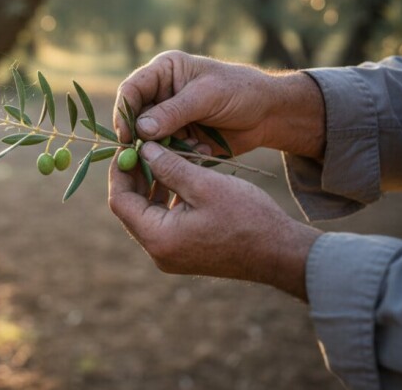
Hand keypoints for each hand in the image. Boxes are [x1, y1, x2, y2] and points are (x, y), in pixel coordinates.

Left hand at [108, 142, 321, 300]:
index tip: (126, 146)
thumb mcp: (204, 185)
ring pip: (148, 212)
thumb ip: (169, 166)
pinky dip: (167, 198)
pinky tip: (178, 175)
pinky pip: (165, 221)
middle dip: (135, 176)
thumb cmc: (247, 218)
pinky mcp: (184, 252)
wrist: (281, 253)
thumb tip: (142, 149)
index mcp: (158, 238)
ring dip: (152, 184)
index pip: (121, 201)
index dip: (120, 171)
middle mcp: (159, 251)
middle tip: (141, 147)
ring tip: (161, 155)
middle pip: (131, 208)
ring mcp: (171, 254)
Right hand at [113, 50, 324, 158]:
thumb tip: (141, 128)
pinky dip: (179, 155)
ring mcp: (168, 117)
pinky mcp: (177, 137)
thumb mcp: (207, 96)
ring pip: (148, 138)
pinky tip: (201, 149)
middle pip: (135, 117)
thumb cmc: (240, 91)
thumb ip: (174, 111)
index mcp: (164, 71)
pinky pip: (166, 151)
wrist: (268, 114)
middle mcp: (160, 94)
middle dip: (142, 136)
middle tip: (147, 153)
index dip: (124, 112)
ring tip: (191, 147)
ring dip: (164, 148)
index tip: (127, 135)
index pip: (131, 89)